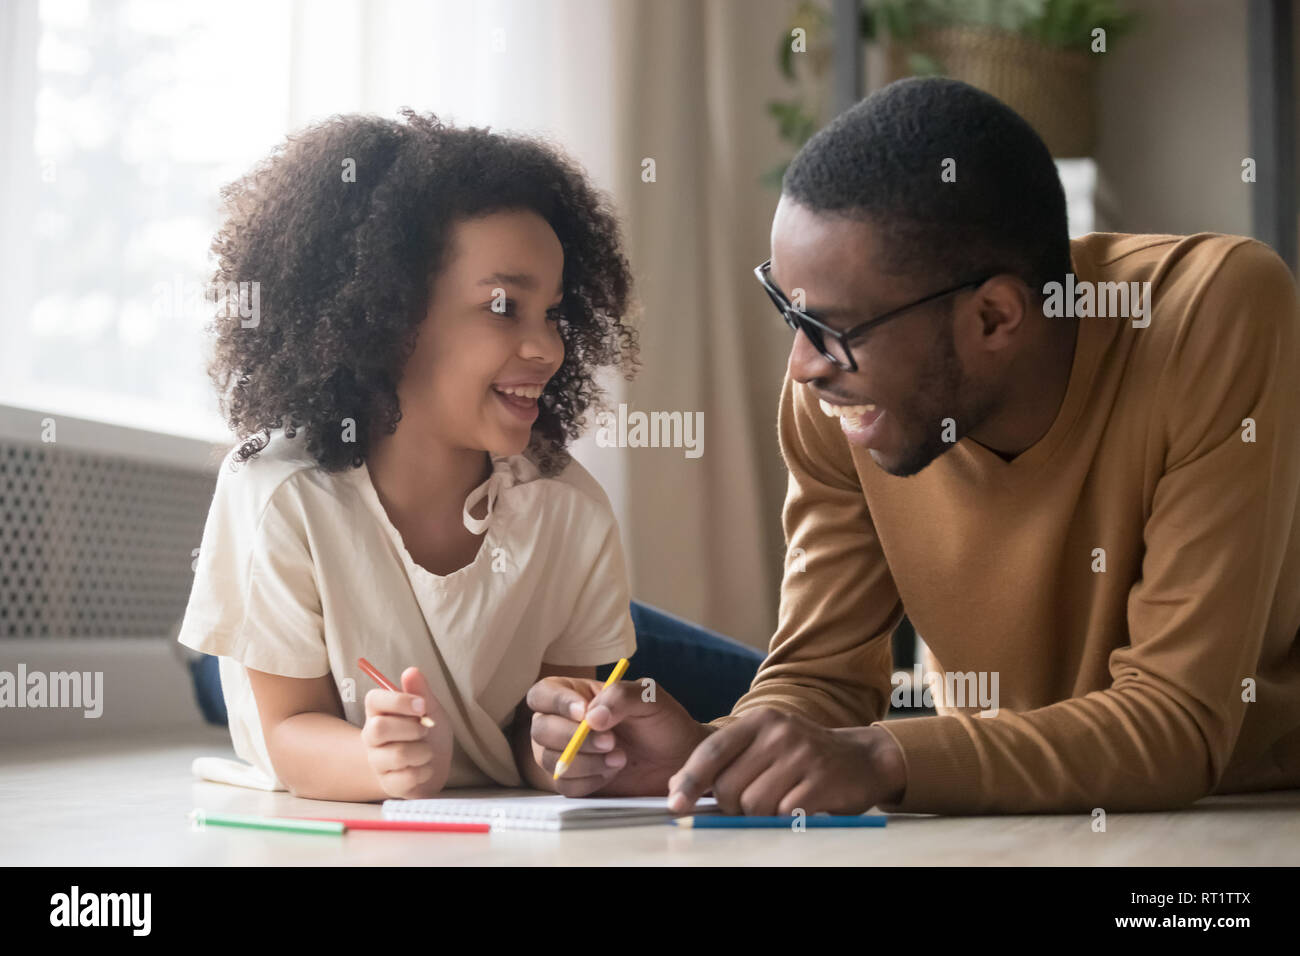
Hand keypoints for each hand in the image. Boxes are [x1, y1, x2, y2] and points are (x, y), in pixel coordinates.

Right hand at [362, 666, 452, 798]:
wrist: (435, 764)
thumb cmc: (428, 732)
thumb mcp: (430, 708)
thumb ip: (420, 691)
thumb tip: (411, 671)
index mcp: (379, 713)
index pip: (373, 700)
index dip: (399, 701)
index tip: (422, 705)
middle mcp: (371, 737)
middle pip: (378, 729)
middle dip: (411, 728)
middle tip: (425, 729)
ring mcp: (377, 762)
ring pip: (397, 755)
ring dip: (423, 751)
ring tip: (427, 750)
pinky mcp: (388, 785)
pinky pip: (406, 778)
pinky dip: (424, 771)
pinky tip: (425, 768)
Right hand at [525, 676, 708, 796]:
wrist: (678, 759)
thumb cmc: (662, 721)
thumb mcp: (649, 697)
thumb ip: (620, 696)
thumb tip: (590, 718)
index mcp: (575, 694)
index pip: (543, 693)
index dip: (557, 703)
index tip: (584, 713)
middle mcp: (563, 723)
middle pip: (539, 729)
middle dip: (573, 738)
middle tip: (611, 742)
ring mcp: (566, 754)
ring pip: (548, 759)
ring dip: (585, 761)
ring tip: (620, 758)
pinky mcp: (575, 781)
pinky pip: (564, 785)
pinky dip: (589, 780)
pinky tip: (612, 772)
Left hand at [666, 707, 905, 815]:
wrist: (862, 759)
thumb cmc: (802, 757)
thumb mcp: (766, 744)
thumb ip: (728, 761)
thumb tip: (678, 789)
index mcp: (758, 721)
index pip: (711, 750)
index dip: (689, 779)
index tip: (675, 804)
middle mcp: (778, 732)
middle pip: (728, 786)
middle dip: (731, 806)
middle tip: (749, 805)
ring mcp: (801, 754)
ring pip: (753, 804)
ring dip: (757, 817)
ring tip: (777, 805)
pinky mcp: (821, 780)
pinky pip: (782, 814)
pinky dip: (783, 820)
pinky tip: (795, 809)